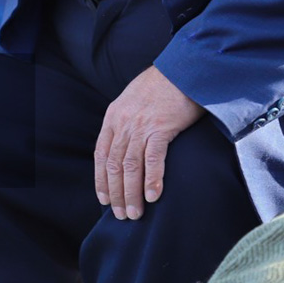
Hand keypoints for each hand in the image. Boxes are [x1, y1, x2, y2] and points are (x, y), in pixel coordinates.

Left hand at [94, 66, 202, 220]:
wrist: (183, 67)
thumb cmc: (163, 84)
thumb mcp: (133, 98)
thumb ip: (126, 120)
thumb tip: (127, 144)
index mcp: (113, 116)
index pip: (101, 155)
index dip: (101, 181)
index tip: (105, 200)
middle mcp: (123, 122)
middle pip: (114, 165)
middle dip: (116, 193)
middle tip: (122, 215)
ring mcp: (141, 125)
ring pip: (130, 167)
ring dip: (131, 193)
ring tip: (135, 213)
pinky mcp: (161, 127)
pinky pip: (153, 159)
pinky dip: (152, 180)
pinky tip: (153, 196)